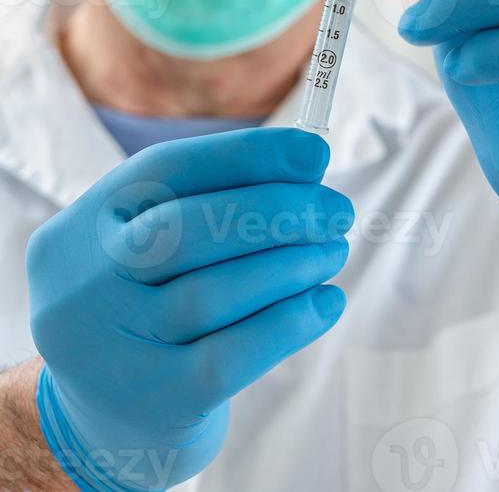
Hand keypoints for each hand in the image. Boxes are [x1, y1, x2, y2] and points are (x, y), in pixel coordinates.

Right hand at [27, 127, 351, 489]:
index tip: (315, 153)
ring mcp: (113, 348)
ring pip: (213, 293)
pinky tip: (326, 303)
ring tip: (332, 253)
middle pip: (188, 229)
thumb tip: (307, 164)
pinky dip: (291, 322)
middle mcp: (85, 282)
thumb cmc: (148, 306)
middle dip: (279, 210)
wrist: (98, 422)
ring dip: (293, 265)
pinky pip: (232, 357)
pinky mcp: (153, 404)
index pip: (166, 169)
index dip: (246, 155)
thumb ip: (212, 200)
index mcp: (88, 223)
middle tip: (336, 212)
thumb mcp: (150, 244)